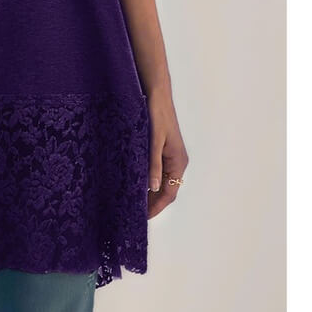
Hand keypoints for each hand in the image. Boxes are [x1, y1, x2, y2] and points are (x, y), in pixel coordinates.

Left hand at [146, 87, 188, 218]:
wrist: (157, 94)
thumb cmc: (157, 115)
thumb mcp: (154, 141)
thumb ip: (153, 165)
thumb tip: (152, 188)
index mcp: (178, 163)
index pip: (169, 193)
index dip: (157, 207)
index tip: (143, 217)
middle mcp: (177, 162)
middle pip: (166, 190)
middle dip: (152, 202)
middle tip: (134, 212)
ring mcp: (170, 156)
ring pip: (161, 181)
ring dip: (150, 191)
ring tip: (133, 201)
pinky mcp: (163, 149)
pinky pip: (158, 170)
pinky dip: (149, 179)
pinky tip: (136, 181)